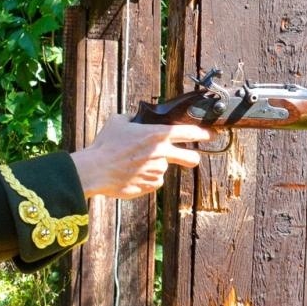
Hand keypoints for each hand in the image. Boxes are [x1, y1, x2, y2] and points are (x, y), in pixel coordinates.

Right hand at [69, 116, 211, 199]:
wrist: (96, 170)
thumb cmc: (106, 145)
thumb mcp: (118, 122)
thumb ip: (133, 120)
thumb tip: (136, 120)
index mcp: (157, 134)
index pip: (189, 133)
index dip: (203, 134)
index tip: (211, 135)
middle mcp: (162, 153)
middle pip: (190, 157)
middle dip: (192, 158)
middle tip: (190, 158)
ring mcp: (158, 171)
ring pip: (163, 168)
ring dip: (154, 166)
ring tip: (133, 164)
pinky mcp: (151, 185)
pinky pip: (153, 180)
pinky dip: (146, 177)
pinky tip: (131, 173)